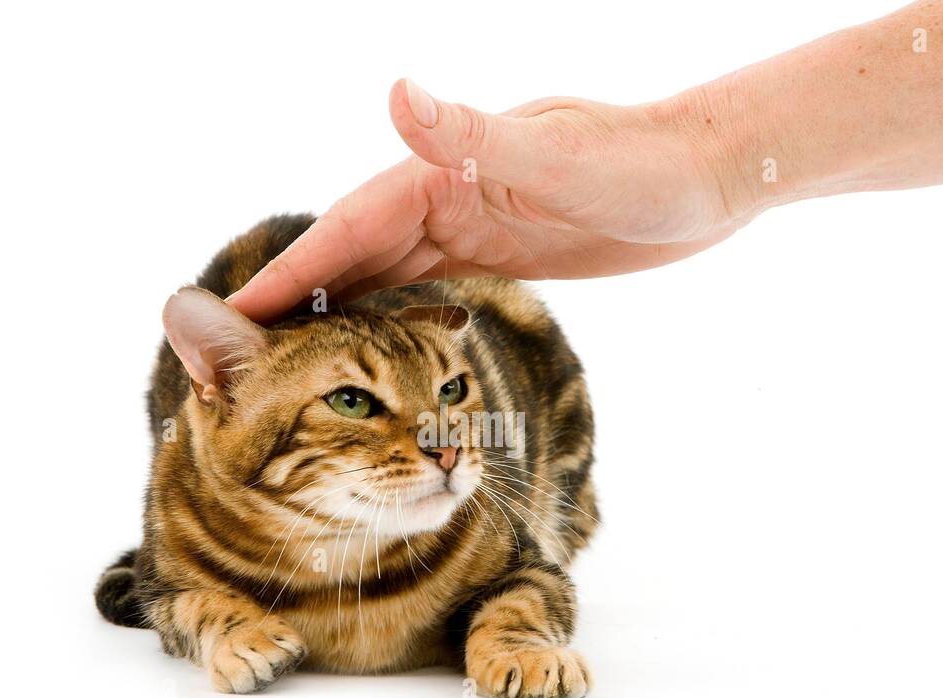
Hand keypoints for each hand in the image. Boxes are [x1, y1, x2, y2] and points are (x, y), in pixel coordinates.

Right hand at [226, 80, 746, 321]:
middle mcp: (448, 194)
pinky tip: (372, 344)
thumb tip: (396, 92)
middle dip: (295, 300)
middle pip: (352, 253)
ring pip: (384, 274)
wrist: (710, 177)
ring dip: (336, 314)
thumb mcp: (560, 156)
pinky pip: (427, 288)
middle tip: (239, 354)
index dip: (288, 272)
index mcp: (446, 172)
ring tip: (287, 360)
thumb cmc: (644, 166)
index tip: (232, 314)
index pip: (347, 226)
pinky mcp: (502, 252)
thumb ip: (475, 135)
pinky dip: (390, 316)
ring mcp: (473, 223)